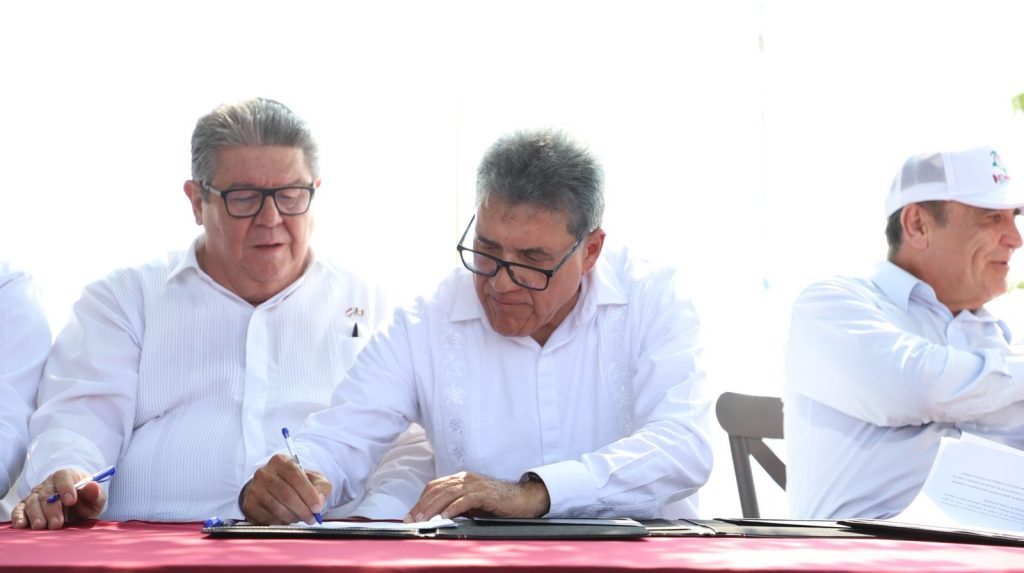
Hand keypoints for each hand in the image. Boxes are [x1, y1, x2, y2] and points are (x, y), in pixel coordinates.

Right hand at [11, 469, 106, 528]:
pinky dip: (18, 517)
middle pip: (46, 493)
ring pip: (32, 502)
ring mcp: (35, 495)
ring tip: (41, 526)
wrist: (74, 506)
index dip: (66, 488)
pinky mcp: (25, 506)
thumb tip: (92, 486)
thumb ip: (95, 493)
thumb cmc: (85, 501)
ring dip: (36, 515)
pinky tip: (22, 525)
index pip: (63, 477)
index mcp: (66, 477)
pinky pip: (19, 509)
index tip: (71, 501)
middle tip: (57, 523)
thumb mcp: (95, 499)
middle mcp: (48, 484)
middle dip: (52, 509)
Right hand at [240, 453, 331, 524]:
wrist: (272, 488)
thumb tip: (319, 501)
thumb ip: (321, 487)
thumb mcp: (313, 479)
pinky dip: (282, 523)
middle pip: (286, 495)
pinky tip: (287, 519)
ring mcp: (254, 489)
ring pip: (277, 509)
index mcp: (280, 461)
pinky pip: (268, 519)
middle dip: (303, 510)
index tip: (318, 507)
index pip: (295, 477)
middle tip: (312, 518)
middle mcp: (264, 473)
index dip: (308, 494)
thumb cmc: (295, 483)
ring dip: (293, 517)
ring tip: (300, 517)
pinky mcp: (249, 505)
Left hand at [404, 471, 549, 521]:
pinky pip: (465, 500)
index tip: (411, 514)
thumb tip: (436, 517)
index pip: (435, 486)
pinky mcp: (485, 494)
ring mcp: (476, 484)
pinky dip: (452, 509)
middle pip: (438, 489)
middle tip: (411, 519)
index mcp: (461, 478)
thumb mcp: (471, 503)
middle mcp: (466, 478)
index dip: (421, 500)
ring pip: (448, 494)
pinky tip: (444, 517)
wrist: (522, 499)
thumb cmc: (496, 502)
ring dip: (433, 507)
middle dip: (422, 505)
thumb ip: (455, 505)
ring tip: (423, 519)